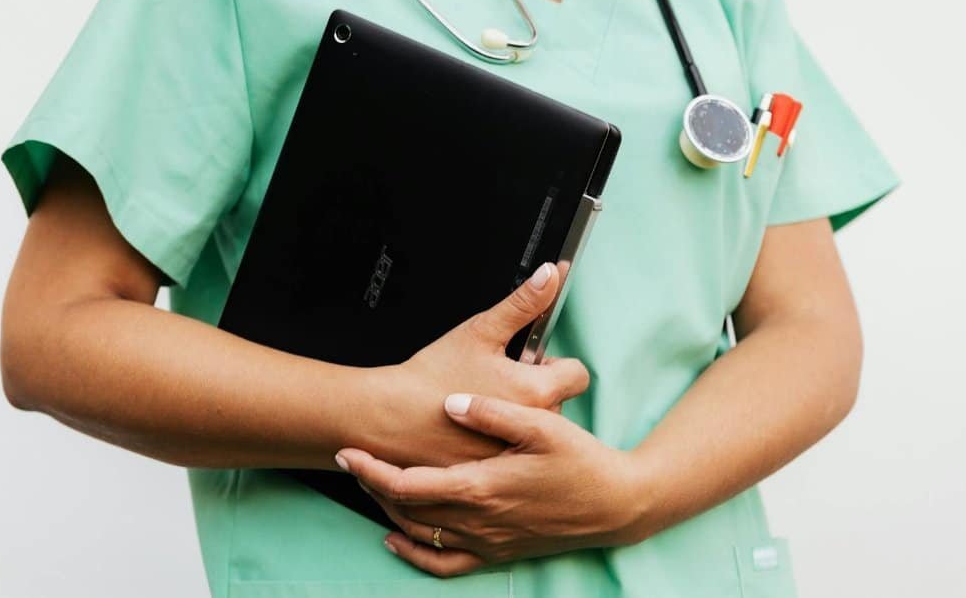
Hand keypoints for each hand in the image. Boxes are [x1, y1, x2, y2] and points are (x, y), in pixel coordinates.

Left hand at [336, 394, 646, 576]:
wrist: (618, 506)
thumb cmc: (582, 462)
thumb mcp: (543, 427)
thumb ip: (494, 413)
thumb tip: (452, 402)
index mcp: (482, 486)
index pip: (408, 484)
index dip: (372, 470)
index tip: (347, 451)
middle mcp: (478, 520)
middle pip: (405, 508)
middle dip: (372, 484)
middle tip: (351, 459)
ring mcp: (486, 541)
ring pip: (419, 534)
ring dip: (388, 511)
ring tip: (370, 483)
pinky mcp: (498, 552)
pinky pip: (445, 564)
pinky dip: (414, 553)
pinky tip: (397, 539)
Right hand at [353, 263, 590, 467]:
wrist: (389, 417)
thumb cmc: (431, 375)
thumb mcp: (480, 330)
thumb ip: (523, 303)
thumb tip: (552, 274)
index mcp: (536, 391)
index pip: (577, 374)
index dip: (554, 363)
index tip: (530, 361)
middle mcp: (531, 429)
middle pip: (555, 402)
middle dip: (533, 389)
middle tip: (496, 380)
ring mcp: (513, 454)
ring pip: (532, 429)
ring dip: (517, 416)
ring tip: (482, 404)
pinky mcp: (494, 472)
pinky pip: (510, 453)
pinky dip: (498, 441)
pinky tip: (473, 430)